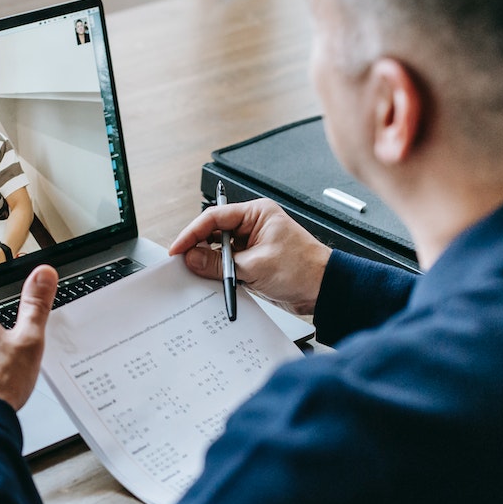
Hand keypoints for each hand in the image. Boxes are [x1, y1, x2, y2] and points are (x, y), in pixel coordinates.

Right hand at [168, 198, 330, 314]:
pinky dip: (219, 273)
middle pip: (214, 232)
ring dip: (209, 262)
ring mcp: (252, 244)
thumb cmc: (304, 269)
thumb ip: (220, 263)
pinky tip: (212, 280)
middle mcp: (253, 225)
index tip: (179, 248)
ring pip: (219, 250)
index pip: (215, 217)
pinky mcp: (253, 262)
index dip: (192, 232)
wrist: (324, 290)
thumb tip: (193, 258)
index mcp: (257, 214)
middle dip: (198, 247)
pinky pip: (228, 264)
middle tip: (183, 262)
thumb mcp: (256, 266)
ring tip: (197, 273)